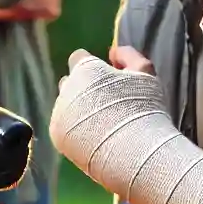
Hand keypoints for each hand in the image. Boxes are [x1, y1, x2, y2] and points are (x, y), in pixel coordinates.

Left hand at [50, 47, 167, 187]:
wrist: (136, 152)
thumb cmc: (144, 109)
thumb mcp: (145, 73)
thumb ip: (128, 55)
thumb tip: (113, 51)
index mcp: (84, 69)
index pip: (78, 58)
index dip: (92, 67)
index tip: (105, 79)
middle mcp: (66, 88)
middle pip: (69, 82)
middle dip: (82, 89)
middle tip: (105, 104)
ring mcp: (59, 112)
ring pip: (65, 106)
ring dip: (77, 110)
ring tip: (102, 125)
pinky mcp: (57, 135)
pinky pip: (63, 127)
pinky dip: (74, 131)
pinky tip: (95, 138)